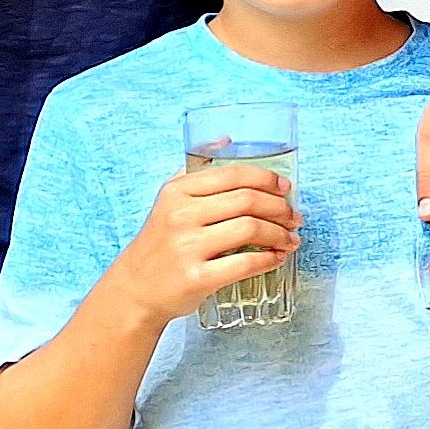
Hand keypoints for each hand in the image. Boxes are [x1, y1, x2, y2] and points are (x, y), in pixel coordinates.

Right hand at [107, 164, 297, 325]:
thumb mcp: (170, 199)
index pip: (234, 175)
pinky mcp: (196, 278)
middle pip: (247, 201)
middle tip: (294, 217)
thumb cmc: (160, 243)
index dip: (267, 179)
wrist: (135, 290)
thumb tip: (228, 139)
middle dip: (280, 208)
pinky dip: (268, 259)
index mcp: (177, 191)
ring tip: (290, 239)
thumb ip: (197, 169)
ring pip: (250, 229)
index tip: (286, 188)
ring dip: (279, 234)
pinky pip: (244, 263)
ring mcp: (187, 247)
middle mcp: (180, 215)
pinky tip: (276, 257)